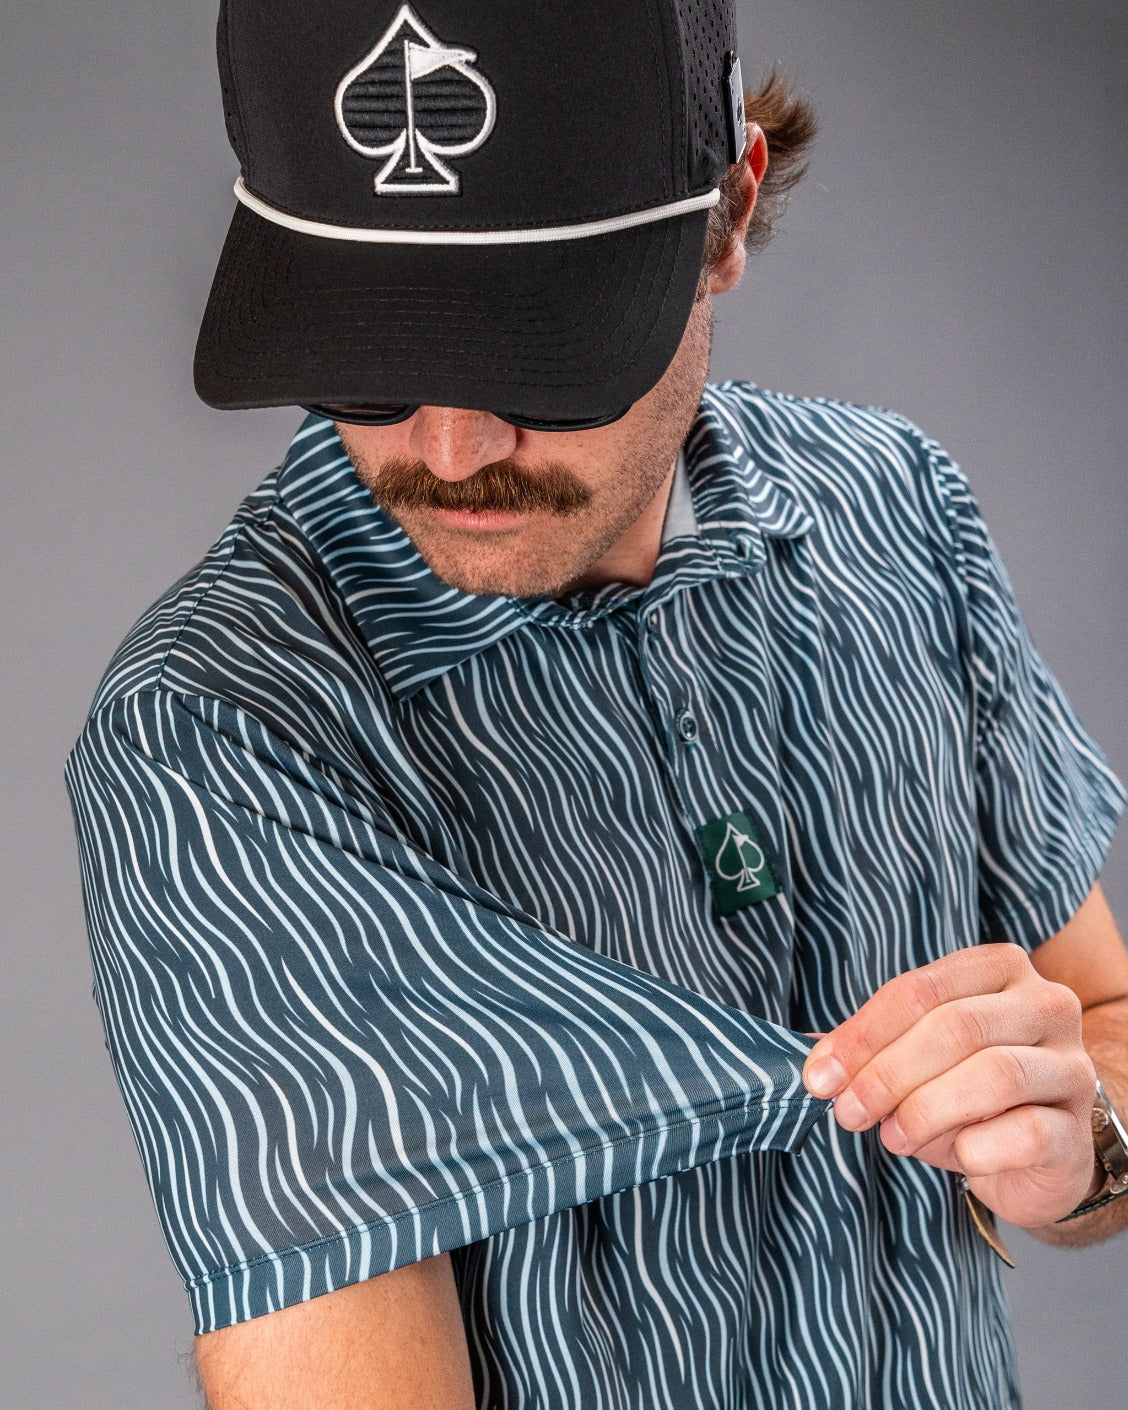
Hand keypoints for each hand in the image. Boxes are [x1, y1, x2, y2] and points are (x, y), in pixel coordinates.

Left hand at [801, 943, 1099, 1226]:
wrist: (1040, 1150)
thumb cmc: (968, 1094)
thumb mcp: (916, 1058)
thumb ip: (871, 1050)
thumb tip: (813, 1059)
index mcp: (999, 969)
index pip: (920, 990)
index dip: (863, 1035)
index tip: (820, 1075)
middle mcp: (1046, 1005)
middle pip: (955, 1027)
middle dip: (887, 1074)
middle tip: (848, 1111)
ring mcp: (1071, 1065)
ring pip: (993, 1074)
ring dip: (925, 1110)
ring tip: (892, 1137)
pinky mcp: (1078, 1128)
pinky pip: (1026, 1132)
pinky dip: (977, 1148)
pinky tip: (959, 1158)